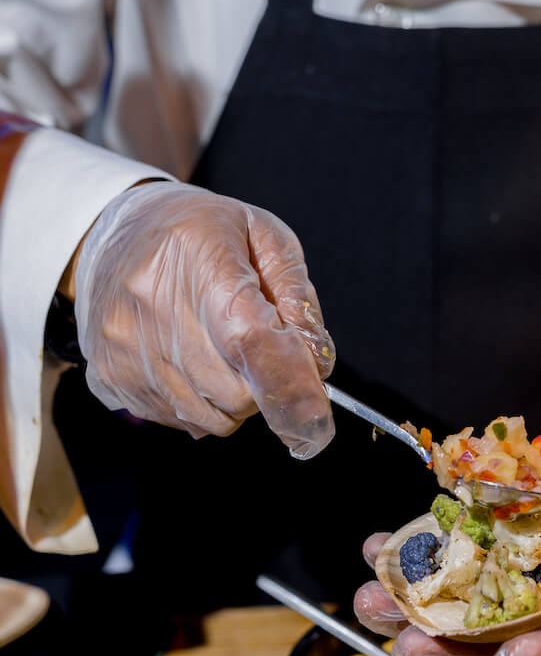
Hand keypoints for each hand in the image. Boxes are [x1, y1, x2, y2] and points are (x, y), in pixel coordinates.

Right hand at [73, 181, 334, 457]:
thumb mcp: (263, 234)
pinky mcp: (110, 376)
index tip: (317, 415)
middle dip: (263, 385)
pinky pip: (183, 421)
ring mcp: (125, 346)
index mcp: (200, 257)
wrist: (108, 235)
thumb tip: (314, 361)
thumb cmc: (198, 233)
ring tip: (219, 351)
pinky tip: (189, 362)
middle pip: (237, 391)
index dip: (290, 384)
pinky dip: (201, 404)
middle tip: (256, 351)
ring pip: (213, 416)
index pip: (251, 339)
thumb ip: (297, 295)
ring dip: (234, 399)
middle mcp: (152, 304)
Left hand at [353, 533, 540, 655]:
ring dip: (416, 613)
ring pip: (468, 614)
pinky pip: (453, 565)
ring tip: (369, 600)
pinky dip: (415, 561)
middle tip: (403, 644)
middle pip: (511, 646)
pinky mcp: (502, 545)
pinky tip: (376, 549)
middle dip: (455, 654)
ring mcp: (532, 576)